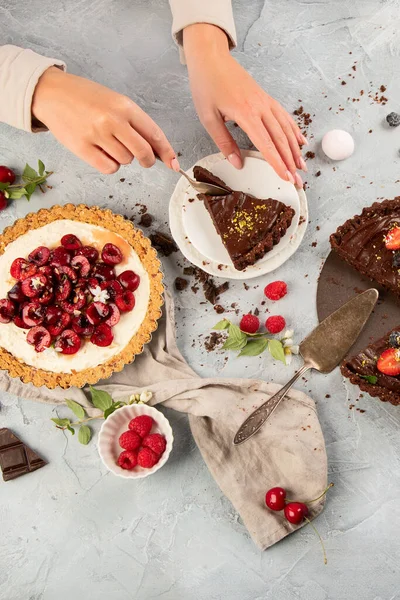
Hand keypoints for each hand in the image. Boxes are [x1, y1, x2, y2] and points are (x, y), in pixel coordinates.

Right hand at [32, 67, 179, 173]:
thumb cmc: (87, 98)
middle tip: (143, 159)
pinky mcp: (83, 148)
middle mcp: (113, 120)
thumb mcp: (115, 101)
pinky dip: (110, 165)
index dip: (166, 152)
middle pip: (143, 153)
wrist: (53, 93)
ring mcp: (97, 135)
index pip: (154, 134)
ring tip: (108, 143)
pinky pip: (109, 168)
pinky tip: (101, 152)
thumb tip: (156, 150)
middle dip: (147, 160)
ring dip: (122, 158)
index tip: (174, 165)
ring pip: (125, 161)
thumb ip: (135, 123)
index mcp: (125, 106)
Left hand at [183, 24, 305, 185]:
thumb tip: (237, 163)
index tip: (285, 177)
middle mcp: (260, 107)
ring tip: (302, 166)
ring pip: (286, 128)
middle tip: (298, 179)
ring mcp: (266, 101)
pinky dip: (294, 130)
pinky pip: (284, 116)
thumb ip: (224, 142)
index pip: (266, 144)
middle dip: (290, 161)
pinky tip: (301, 141)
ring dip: (295, 149)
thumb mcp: (208, 117)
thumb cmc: (206, 85)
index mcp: (245, 113)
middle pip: (280, 139)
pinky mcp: (266, 97)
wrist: (210, 57)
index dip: (277, 163)